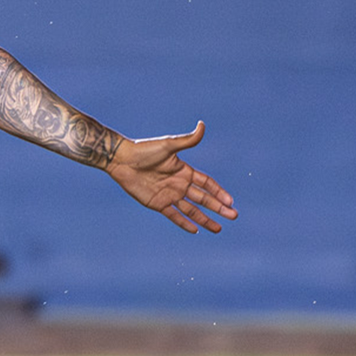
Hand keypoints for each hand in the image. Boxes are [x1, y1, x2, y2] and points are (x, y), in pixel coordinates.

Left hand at [103, 121, 237, 234]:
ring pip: (191, 210)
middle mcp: (179, 184)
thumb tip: (202, 125)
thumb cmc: (144, 150)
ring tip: (218, 228)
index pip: (207, 183)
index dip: (219, 192)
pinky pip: (174, 216)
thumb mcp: (168, 145)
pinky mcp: (157, 204)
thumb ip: (187, 140)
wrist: (122, 160)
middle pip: (203, 199)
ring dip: (205, 219)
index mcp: (184, 171)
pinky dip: (184, 223)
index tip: (230, 201)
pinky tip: (196, 230)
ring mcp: (169, 195)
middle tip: (233, 216)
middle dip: (218, 207)